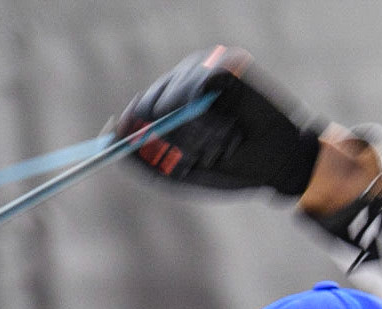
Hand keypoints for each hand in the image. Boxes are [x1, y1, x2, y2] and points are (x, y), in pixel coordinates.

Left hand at [116, 46, 322, 195]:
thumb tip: (105, 140)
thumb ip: (141, 159)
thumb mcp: (178, 173)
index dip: (132, 129)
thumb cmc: (229, 169)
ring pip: (173, 95)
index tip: (129, 145)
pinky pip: (198, 85)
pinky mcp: (226, 63)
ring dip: (192, 132)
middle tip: (194, 158)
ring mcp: (205, 68)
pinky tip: (226, 131)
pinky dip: (206, 116)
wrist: (276, 164)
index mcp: (171, 103)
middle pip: (151, 102)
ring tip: (220, 147)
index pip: (140, 108)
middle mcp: (185, 80)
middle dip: (167, 137)